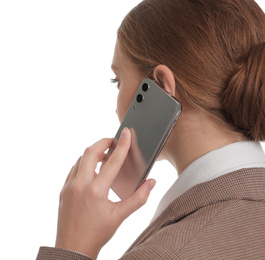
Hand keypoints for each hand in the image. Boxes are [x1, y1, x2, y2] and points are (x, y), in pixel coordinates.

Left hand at [55, 127, 155, 258]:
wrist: (73, 248)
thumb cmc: (97, 233)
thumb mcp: (120, 216)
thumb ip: (138, 198)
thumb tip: (151, 183)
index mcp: (96, 191)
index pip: (112, 162)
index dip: (122, 145)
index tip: (125, 133)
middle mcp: (80, 185)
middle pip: (91, 152)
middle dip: (103, 142)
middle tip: (113, 141)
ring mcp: (69, 186)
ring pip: (80, 159)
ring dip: (93, 153)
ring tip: (105, 156)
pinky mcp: (64, 189)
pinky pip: (74, 168)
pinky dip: (84, 163)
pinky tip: (92, 168)